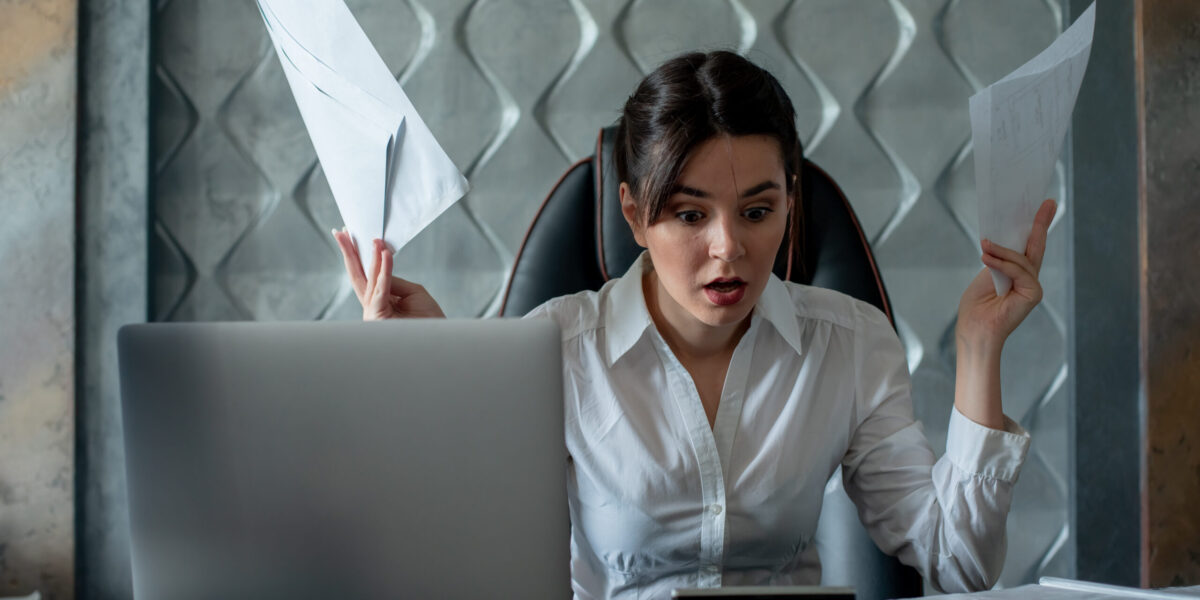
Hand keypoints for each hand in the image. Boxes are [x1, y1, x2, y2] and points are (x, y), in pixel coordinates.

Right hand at [332, 228, 445, 319]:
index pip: (365, 277)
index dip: (359, 257)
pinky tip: (385, 254)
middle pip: (357, 277)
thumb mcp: (414, 294)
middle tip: (341, 233)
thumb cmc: (428, 320)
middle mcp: (372, 308)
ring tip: (373, 238)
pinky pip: (381, 288)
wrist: (440, 340)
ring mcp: (373, 314)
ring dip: (370, 257)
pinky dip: (384, 270)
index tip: (352, 237)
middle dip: (349, 253)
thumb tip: (382, 266)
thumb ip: (395, 280)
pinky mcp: (380, 316)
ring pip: (369, 280)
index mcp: (378, 303)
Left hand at [956, 199, 1055, 351]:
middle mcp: (1029, 279)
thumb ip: (998, 260)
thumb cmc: (976, 307)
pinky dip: (1002, 263)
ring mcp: (1033, 286)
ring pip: (1022, 260)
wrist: (975, 331)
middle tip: (1047, 202)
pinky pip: (1018, 271)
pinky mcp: (1033, 294)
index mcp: (1018, 273)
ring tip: (984, 245)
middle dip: (1040, 223)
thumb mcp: (986, 275)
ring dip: (1001, 251)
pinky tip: (986, 257)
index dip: (1036, 226)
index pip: (1029, 246)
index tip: (1044, 205)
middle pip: (1036, 247)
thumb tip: (1000, 241)